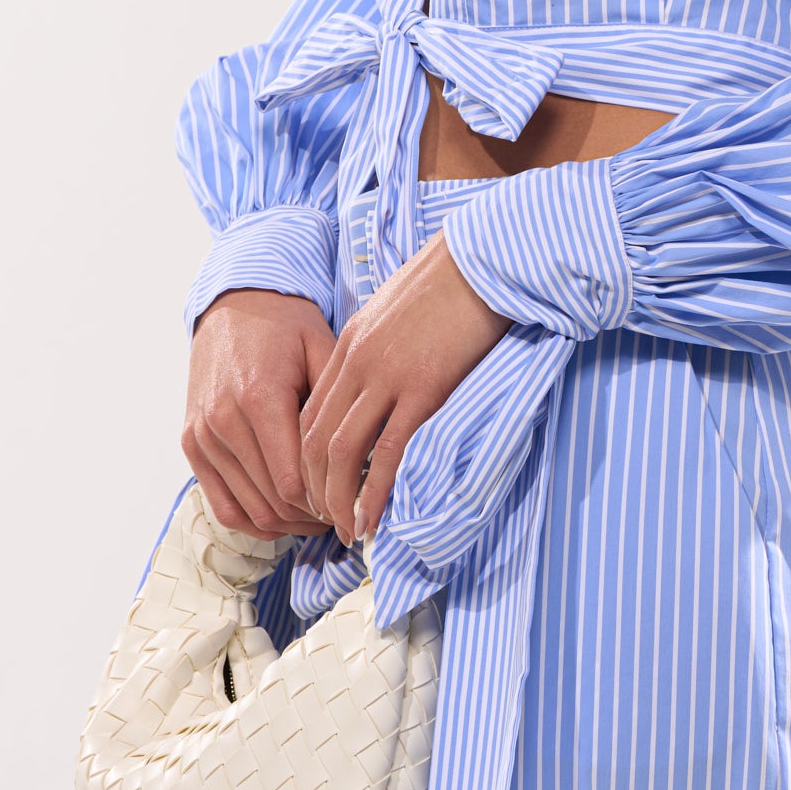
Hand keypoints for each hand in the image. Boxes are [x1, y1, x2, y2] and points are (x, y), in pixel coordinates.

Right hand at [183, 289, 335, 535]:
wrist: (234, 305)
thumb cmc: (286, 329)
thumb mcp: (323, 351)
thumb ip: (338, 407)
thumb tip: (365, 462)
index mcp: (259, 397)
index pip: (294, 482)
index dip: (327, 503)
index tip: (354, 504)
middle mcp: (224, 421)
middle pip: (274, 501)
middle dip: (313, 516)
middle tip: (345, 514)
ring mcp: (202, 435)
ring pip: (250, 509)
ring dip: (288, 523)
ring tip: (320, 517)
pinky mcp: (191, 443)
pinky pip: (222, 505)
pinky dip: (254, 520)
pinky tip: (285, 516)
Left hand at [299, 233, 510, 540]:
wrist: (484, 259)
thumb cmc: (452, 282)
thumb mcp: (398, 311)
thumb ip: (382, 347)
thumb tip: (385, 378)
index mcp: (349, 345)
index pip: (310, 414)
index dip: (306, 460)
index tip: (318, 489)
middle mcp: (357, 363)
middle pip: (314, 438)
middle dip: (314, 489)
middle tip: (325, 522)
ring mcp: (387, 377)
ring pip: (341, 451)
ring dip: (338, 499)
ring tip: (346, 531)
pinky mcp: (422, 388)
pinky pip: (387, 451)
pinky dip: (375, 491)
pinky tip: (375, 517)